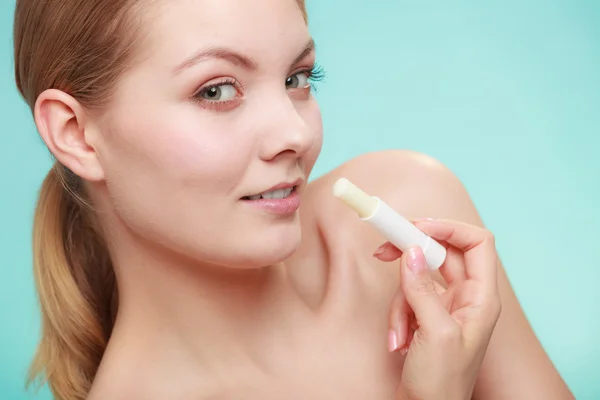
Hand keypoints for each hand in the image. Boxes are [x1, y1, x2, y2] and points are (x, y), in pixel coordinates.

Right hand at [374, 219, 501, 399]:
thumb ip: (422, 289)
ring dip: (399, 303)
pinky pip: (406, 299)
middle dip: (411, 254)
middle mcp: (466, 298)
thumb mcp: (434, 333)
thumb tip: (410, 252)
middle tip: (384, 250)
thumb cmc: (442, 385)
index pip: (477, 243)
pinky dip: (397, 317)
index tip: (417, 226)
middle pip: (440, 254)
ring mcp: (445, 307)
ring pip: (416, 278)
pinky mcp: (426, 317)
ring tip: (400, 335)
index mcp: (481, 298)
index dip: (450, 228)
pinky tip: (399, 343)